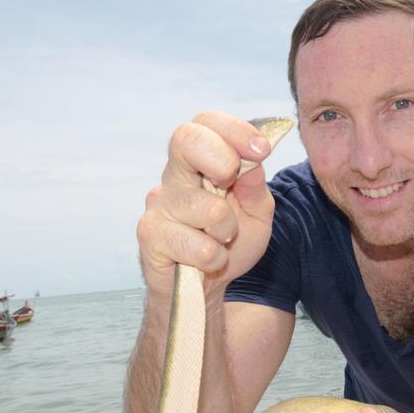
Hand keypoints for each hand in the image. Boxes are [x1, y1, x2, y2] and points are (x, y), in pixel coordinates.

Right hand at [137, 111, 278, 296]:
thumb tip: (253, 162)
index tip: (262, 149)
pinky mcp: (151, 236)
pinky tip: (207, 261)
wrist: (202, 289)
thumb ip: (255, 187)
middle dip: (222, 159)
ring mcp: (159, 205)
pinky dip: (215, 257)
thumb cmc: (228, 245)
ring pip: (207, 207)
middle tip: (232, 185)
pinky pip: (198, 245)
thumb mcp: (256, 214)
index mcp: (198, 163)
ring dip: (227, 230)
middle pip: (185, 139)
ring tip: (221, 241)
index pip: (204, 123)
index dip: (233, 129)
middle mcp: (174, 177)